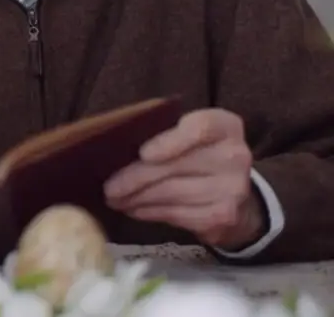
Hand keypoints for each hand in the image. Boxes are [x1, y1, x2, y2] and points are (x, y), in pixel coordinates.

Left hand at [104, 108, 264, 249]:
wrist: (234, 191)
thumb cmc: (196, 153)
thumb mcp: (185, 133)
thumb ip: (160, 132)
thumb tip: (113, 147)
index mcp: (224, 126)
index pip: (200, 128)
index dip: (170, 141)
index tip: (143, 154)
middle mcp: (235, 156)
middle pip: (175, 166)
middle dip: (134, 178)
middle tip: (107, 187)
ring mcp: (232, 189)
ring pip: (171, 194)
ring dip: (136, 198)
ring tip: (115, 199)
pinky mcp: (222, 217)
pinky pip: (176, 214)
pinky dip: (149, 212)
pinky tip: (134, 209)